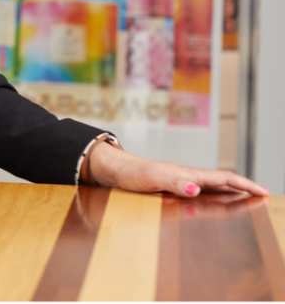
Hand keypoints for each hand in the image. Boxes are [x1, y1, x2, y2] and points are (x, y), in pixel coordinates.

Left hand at [88, 142, 269, 197]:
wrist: (113, 170)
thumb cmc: (132, 173)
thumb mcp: (152, 178)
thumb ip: (174, 182)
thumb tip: (195, 189)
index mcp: (188, 174)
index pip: (223, 178)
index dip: (244, 184)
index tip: (263, 191)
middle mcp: (187, 178)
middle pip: (222, 183)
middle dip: (243, 189)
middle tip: (261, 197)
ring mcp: (180, 183)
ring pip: (212, 189)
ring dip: (229, 194)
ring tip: (245, 202)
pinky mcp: (172, 189)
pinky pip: (199, 194)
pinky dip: (212, 199)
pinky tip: (213, 206)